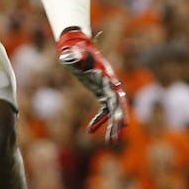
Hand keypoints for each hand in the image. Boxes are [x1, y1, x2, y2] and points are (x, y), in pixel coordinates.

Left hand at [57, 27, 130, 142]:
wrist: (78, 46)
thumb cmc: (75, 50)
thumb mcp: (73, 53)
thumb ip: (72, 56)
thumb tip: (66, 56)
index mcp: (106, 76)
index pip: (116, 95)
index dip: (119, 109)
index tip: (122, 122)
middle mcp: (110, 84)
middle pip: (118, 105)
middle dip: (118, 121)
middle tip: (118, 136)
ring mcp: (106, 89)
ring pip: (112, 110)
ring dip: (111, 126)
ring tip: (111, 142)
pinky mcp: (101, 92)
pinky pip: (103, 109)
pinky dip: (98, 120)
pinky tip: (89, 131)